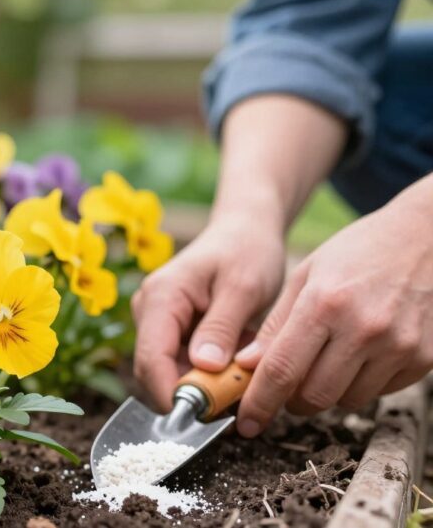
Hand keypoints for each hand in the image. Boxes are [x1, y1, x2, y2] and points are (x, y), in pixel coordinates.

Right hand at [132, 215, 285, 410]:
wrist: (245, 231)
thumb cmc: (247, 251)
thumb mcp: (244, 288)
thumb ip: (221, 327)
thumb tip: (202, 368)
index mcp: (162, 297)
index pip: (152, 358)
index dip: (171, 394)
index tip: (204, 420)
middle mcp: (149, 309)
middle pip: (155, 370)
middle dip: (189, 395)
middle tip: (234, 408)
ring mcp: (155, 320)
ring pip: (168, 370)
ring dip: (202, 385)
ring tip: (241, 380)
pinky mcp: (168, 328)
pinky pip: (180, 362)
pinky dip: (206, 374)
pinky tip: (235, 368)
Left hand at [235, 187, 432, 436]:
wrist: (426, 237)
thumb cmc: (358, 252)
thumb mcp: (306, 275)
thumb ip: (275, 325)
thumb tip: (246, 366)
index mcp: (325, 304)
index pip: (282, 370)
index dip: (259, 403)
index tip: (246, 423)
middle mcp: (364, 328)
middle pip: (314, 396)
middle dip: (291, 401)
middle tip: (286, 388)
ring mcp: (398, 346)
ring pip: (347, 400)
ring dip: (327, 392)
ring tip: (326, 361)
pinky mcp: (423, 358)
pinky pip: (380, 392)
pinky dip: (361, 384)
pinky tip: (360, 354)